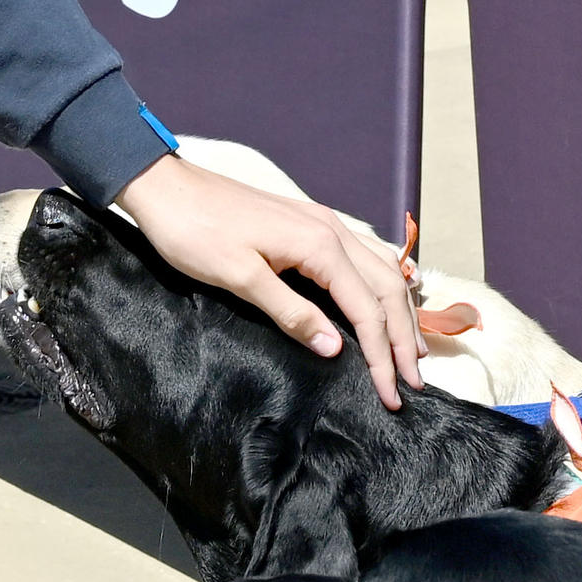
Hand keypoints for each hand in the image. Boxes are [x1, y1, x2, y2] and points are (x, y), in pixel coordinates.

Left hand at [117, 149, 423, 407]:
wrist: (166, 187)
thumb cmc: (195, 232)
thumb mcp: (240, 278)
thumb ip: (291, 313)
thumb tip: (335, 349)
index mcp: (319, 245)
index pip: (366, 309)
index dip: (381, 355)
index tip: (392, 393)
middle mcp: (331, 230)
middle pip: (386, 288)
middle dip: (402, 337)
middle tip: (414, 381)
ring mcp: (323, 222)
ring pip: (381, 269)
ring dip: (398, 310)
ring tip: (411, 347)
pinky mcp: (309, 223)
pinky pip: (363, 255)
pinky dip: (383, 282)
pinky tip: (389, 294)